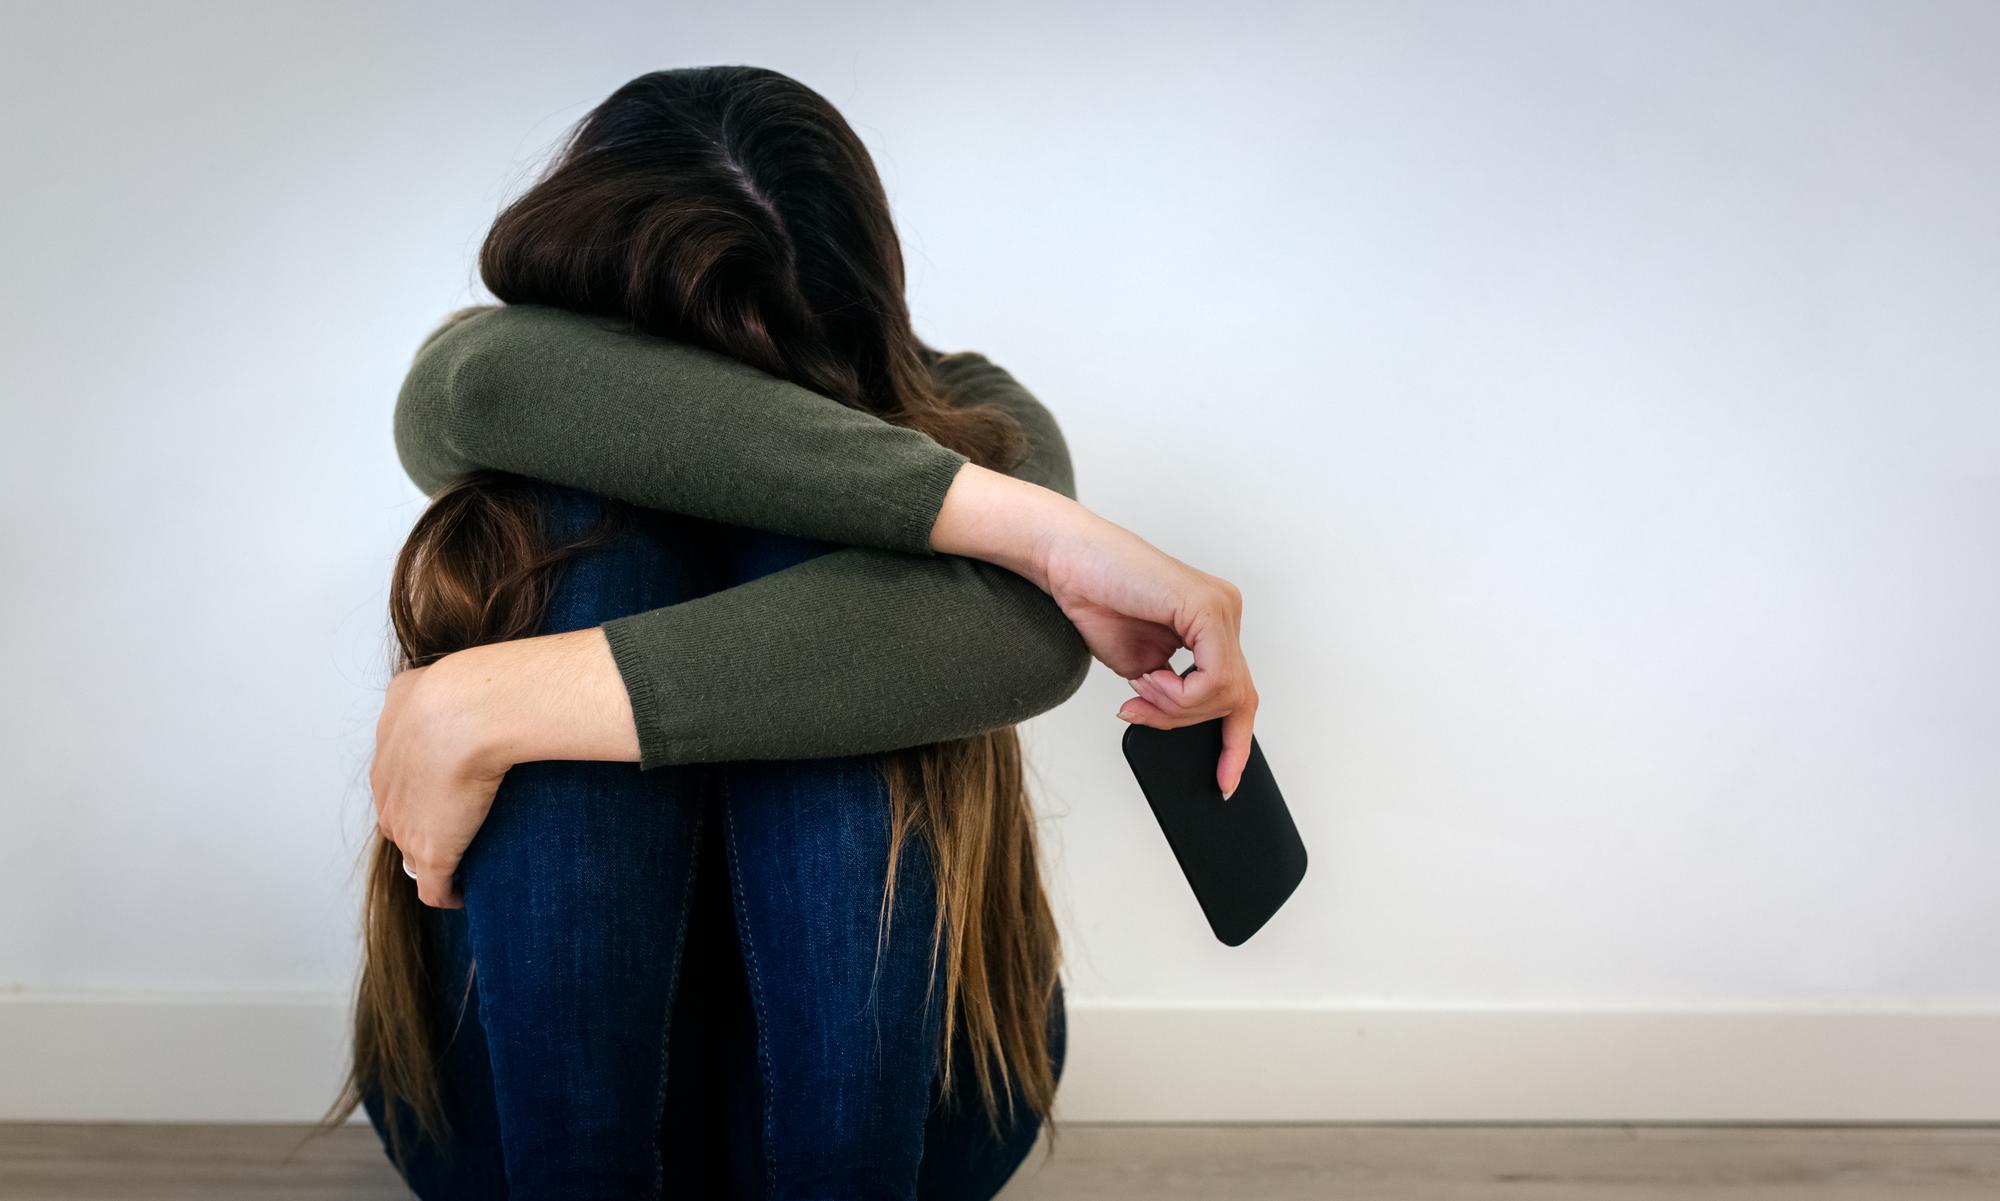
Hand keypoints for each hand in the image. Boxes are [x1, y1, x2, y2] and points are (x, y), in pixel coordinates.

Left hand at [370, 652, 507, 908]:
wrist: (465, 714)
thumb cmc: (453, 693)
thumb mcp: (416, 684)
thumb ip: (413, 695)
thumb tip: (419, 689)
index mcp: (385, 759)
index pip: (396, 789)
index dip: (421, 795)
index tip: (447, 796)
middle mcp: (388, 797)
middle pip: (401, 824)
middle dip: (425, 828)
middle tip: (461, 827)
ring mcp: (409, 829)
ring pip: (415, 857)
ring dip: (436, 860)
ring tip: (466, 860)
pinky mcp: (434, 855)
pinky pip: (436, 890)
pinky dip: (448, 895)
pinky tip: (465, 894)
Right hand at [1034, 512, 1259, 797]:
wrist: (1066, 561)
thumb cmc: (1095, 600)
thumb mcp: (1140, 667)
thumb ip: (1167, 694)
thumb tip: (1178, 722)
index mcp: (1212, 626)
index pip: (1238, 693)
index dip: (1234, 744)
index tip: (1225, 782)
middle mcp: (1224, 613)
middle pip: (1234, 699)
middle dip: (1186, 722)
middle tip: (1143, 713)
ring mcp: (1221, 608)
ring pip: (1226, 693)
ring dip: (1175, 707)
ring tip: (1139, 688)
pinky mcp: (1208, 607)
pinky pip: (1213, 678)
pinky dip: (1179, 693)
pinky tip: (1148, 677)